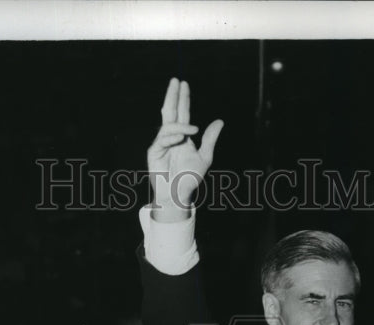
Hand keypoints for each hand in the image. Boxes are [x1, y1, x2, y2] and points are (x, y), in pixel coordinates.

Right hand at [148, 78, 223, 220]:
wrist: (178, 195)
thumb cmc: (190, 178)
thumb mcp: (205, 157)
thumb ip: (210, 139)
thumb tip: (219, 121)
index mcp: (182, 136)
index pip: (182, 113)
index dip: (183, 99)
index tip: (184, 84)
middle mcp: (171, 137)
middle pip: (170, 112)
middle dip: (173, 96)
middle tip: (176, 80)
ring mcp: (161, 144)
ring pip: (167, 125)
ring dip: (180, 124)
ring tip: (193, 130)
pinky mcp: (154, 152)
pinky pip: (162, 140)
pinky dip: (172, 137)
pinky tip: (181, 138)